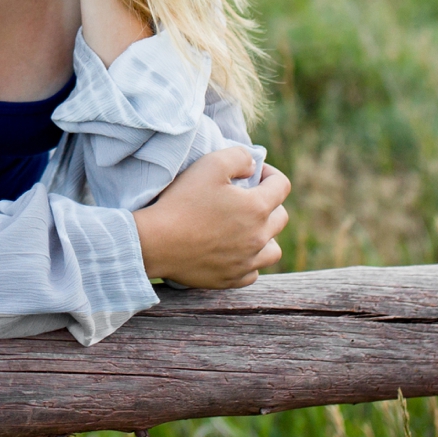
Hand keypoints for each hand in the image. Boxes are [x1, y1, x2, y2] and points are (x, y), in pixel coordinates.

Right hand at [132, 146, 290, 289]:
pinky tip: (233, 252)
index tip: (253, 173)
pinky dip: (248, 262)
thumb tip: (252, 166)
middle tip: (246, 199)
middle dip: (270, 204)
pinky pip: (253, 272)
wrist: (156, 242)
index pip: (282, 186)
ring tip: (246, 230)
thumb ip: (239, 157)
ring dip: (266, 237)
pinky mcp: (231, 279)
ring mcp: (247, 262)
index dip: (270, 174)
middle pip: (281, 218)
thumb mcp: (210, 164)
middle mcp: (259, 237)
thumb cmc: (182, 201)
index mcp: (257, 207)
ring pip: (273, 250)